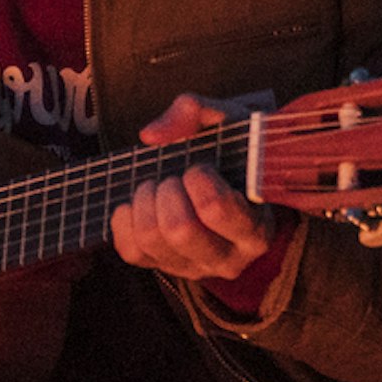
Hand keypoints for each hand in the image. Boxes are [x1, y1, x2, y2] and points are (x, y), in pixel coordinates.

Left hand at [109, 96, 279, 282]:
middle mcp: (229, 259)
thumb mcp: (230, 123)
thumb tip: (152, 135)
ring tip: (156, 186)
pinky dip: (125, 219)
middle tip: (173, 177)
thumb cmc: (235, 156)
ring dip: (144, 201)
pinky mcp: (164, 269)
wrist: (232, 185)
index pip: (215, 208)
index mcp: (255, 229)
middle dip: (166, 190)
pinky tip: (140, 203)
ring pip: (150, 239)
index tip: (200, 166)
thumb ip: (197, 112)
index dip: (198, 178)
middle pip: (179, 229)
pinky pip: (129, 251)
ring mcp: (195, 268)